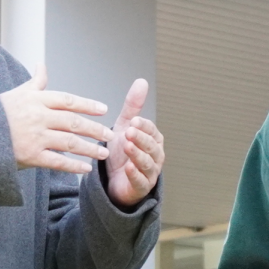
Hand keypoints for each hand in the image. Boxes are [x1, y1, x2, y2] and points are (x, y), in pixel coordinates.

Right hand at [0, 64, 112, 173]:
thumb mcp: (16, 93)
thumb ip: (35, 82)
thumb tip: (42, 65)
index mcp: (36, 100)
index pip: (68, 100)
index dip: (88, 105)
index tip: (104, 109)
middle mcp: (38, 117)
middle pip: (74, 122)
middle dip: (95, 129)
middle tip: (110, 134)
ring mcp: (35, 137)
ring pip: (69, 142)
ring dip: (89, 148)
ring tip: (103, 153)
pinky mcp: (30, 155)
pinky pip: (57, 161)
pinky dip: (73, 166)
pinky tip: (86, 169)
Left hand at [105, 78, 164, 206]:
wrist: (113, 180)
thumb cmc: (122, 153)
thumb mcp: (125, 127)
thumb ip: (133, 107)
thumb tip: (142, 81)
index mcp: (154, 140)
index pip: (152, 131)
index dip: (144, 126)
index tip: (133, 120)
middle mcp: (155, 156)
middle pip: (151, 146)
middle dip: (141, 138)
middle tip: (129, 131)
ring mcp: (150, 172)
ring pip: (147, 163)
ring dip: (138, 154)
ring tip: (127, 146)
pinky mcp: (141, 187)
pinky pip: (141, 181)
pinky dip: (135, 174)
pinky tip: (129, 168)